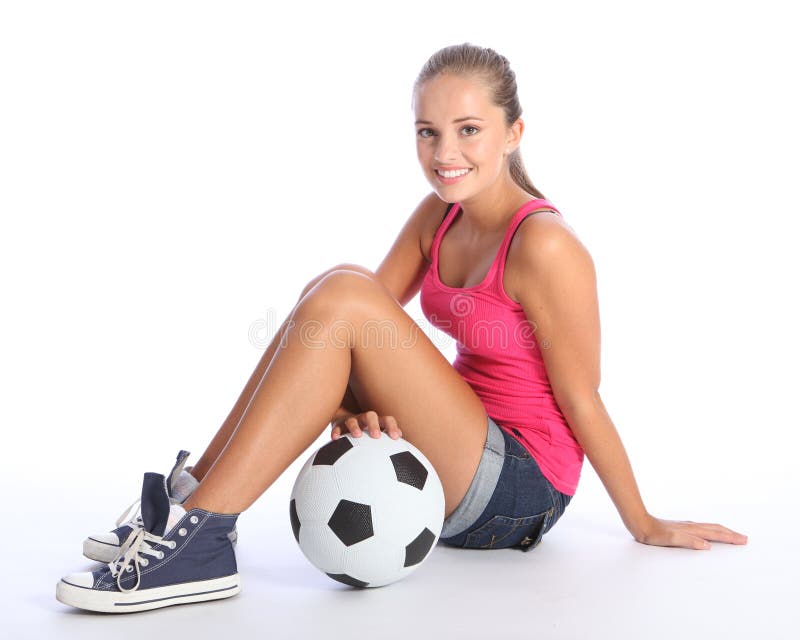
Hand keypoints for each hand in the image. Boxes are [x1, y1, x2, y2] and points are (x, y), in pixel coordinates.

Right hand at [330, 410, 402, 440]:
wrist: (345, 422)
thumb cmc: (366, 435)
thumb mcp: (378, 438)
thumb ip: (389, 444)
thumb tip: (403, 456)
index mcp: (377, 422)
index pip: (387, 420)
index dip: (392, 427)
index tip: (395, 437)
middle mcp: (365, 419)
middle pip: (371, 416)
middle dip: (374, 425)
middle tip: (376, 436)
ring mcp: (351, 420)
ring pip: (353, 420)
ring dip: (355, 426)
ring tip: (357, 435)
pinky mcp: (338, 425)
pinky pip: (337, 428)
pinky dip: (336, 432)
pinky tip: (334, 439)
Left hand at [633, 514, 747, 549]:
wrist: (640, 523)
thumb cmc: (653, 533)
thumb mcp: (671, 540)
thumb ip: (689, 542)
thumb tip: (707, 546)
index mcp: (692, 529)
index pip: (715, 533)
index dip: (730, 537)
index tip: (743, 540)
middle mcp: (691, 526)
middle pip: (715, 528)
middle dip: (730, 534)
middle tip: (744, 538)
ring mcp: (685, 525)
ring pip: (708, 527)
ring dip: (721, 531)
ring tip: (730, 534)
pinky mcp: (679, 527)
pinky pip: (700, 528)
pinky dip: (710, 530)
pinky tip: (706, 533)